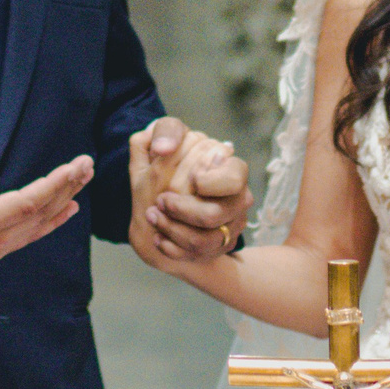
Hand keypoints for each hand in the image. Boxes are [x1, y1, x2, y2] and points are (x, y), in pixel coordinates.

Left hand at [134, 120, 251, 264]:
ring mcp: (229, 226)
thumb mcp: (161, 146)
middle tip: (159, 200)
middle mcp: (236, 200)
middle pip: (214, 214)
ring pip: (203, 240)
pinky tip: (158, 236)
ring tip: (153, 216)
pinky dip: (171, 247)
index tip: (192, 180)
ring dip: (172, 229)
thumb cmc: (165, 174)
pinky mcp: (218, 248)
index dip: (210, 182)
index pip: (233, 177)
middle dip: (181, 209)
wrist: (157, 214)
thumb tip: (164, 147)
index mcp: (231, 170)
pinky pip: (194, 256)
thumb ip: (165, 131)